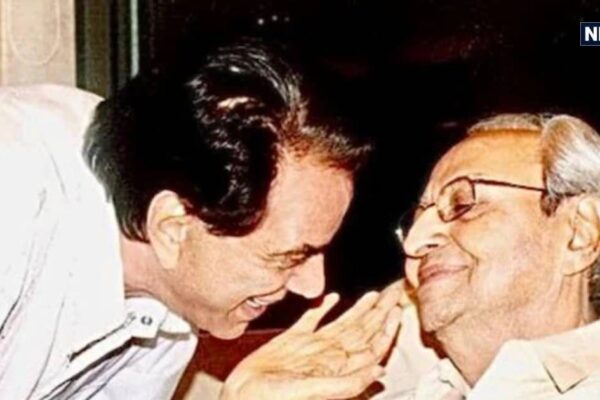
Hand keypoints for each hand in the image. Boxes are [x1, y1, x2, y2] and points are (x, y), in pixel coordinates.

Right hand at [220, 282, 402, 399]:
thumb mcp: (311, 392)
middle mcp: (327, 356)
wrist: (239, 398)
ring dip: (359, 310)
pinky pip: (311, 321)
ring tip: (374, 296)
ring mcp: (310, 348)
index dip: (387, 329)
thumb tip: (379, 371)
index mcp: (336, 367)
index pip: (371, 345)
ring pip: (342, 324)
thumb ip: (345, 383)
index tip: (399, 311)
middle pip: (362, 330)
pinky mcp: (289, 341)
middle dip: (380, 312)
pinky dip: (323, 309)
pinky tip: (331, 299)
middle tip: (395, 293)